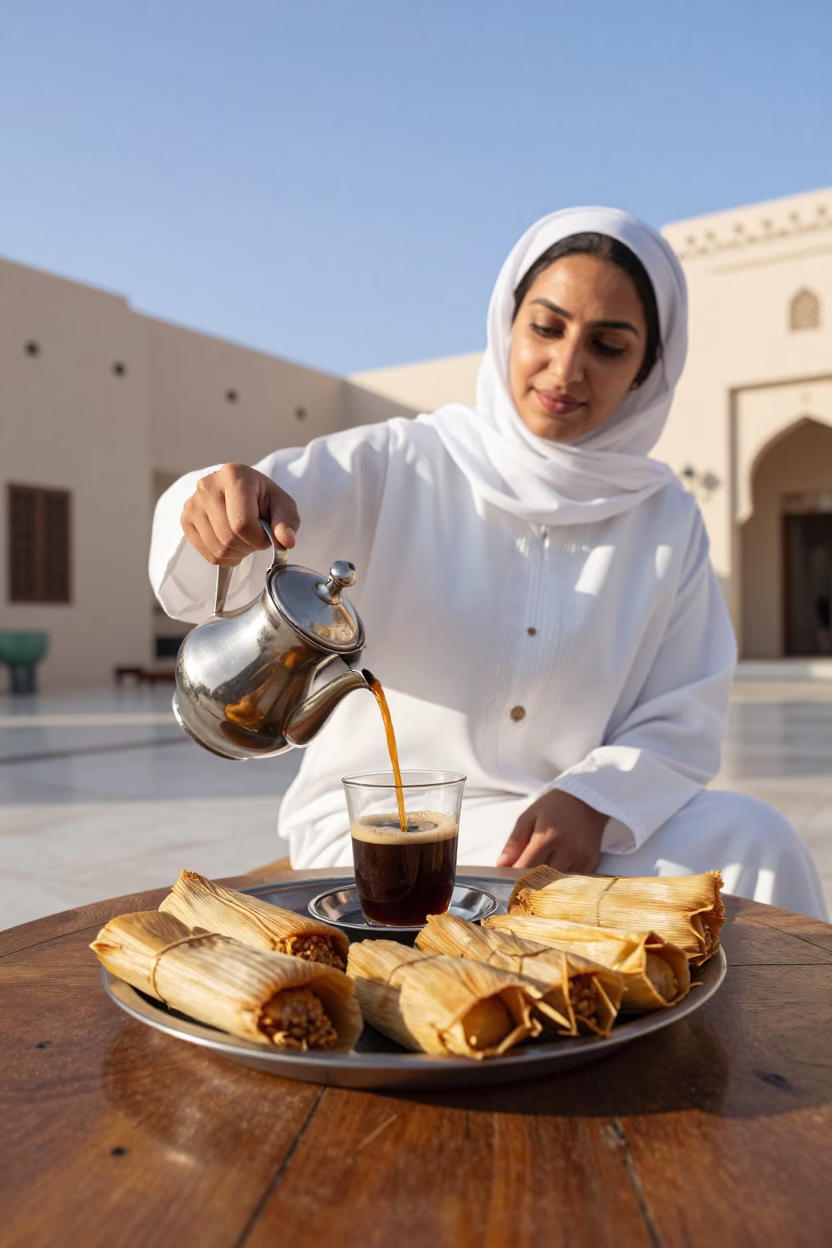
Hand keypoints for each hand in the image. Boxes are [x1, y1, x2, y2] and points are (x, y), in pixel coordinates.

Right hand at [181, 463, 299, 566]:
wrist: (241, 493)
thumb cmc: (263, 499)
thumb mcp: (283, 505)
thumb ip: (287, 522)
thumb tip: (286, 541)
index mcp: (234, 476)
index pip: (242, 524)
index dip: (259, 539)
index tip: (267, 536)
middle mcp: (208, 486)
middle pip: (229, 538)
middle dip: (249, 546)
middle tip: (256, 537)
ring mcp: (193, 503)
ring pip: (218, 549)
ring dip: (237, 553)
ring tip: (244, 538)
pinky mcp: (186, 519)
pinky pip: (207, 554)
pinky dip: (224, 556)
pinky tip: (231, 542)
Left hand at [496, 790, 606, 872]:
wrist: (586, 800)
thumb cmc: (553, 806)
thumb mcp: (528, 817)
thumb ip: (514, 842)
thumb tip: (502, 865)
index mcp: (548, 836)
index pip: (526, 867)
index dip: (513, 876)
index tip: (507, 879)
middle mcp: (567, 849)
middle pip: (543, 879)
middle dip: (529, 882)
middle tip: (521, 880)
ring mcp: (581, 857)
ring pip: (558, 883)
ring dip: (546, 883)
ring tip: (538, 877)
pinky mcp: (591, 861)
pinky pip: (574, 880)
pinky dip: (562, 881)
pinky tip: (555, 875)